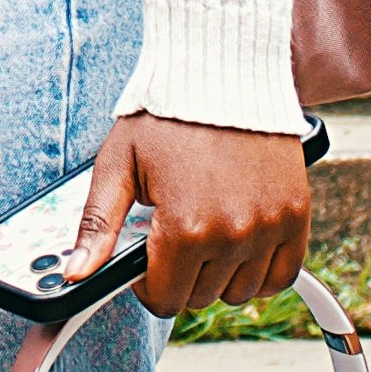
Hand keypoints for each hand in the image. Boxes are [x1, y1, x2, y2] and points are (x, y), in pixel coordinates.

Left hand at [77, 111, 312, 323]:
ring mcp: (269, 226)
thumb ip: (96, 224)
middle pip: (200, 297)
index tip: (146, 261)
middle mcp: (232, 234)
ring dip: (219, 275)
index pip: (164, 299)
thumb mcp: (118, 164)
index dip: (147, 285)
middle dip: (180, 276)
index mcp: (184, 226)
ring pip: (239, 292)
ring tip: (205, 235)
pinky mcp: (296, 215)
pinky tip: (240, 246)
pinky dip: (260, 272)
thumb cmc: (166, 116)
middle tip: (172, 237)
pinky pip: (281, 276)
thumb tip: (75, 273)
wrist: (222, 72)